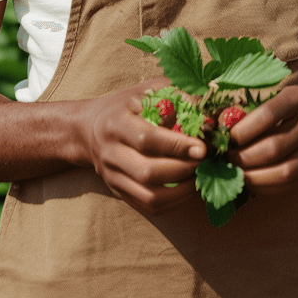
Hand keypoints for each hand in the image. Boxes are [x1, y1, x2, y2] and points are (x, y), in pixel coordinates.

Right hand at [78, 78, 206, 216]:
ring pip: (149, 197)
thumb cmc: (127, 105)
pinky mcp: (119, 192)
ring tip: (200, 177)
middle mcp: (110, 153)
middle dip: (183, 170)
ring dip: (181, 192)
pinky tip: (188, 187)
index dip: (178, 146)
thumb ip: (176, 95)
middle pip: (148, 172)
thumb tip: (208, 109)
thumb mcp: (148, 90)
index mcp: (116, 123)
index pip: (147, 139)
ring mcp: (113, 177)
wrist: (89, 128)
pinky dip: (173, 202)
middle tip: (205, 162)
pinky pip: (148, 207)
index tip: (203, 148)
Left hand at [226, 85, 297, 194]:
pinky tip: (251, 183)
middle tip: (223, 160)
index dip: (241, 131)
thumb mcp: (284, 96)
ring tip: (234, 174)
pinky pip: (289, 185)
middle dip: (242, 158)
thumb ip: (255, 110)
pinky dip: (266, 188)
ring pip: (283, 172)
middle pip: (273, 148)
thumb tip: (218, 127)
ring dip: (252, 177)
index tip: (224, 138)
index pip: (267, 116)